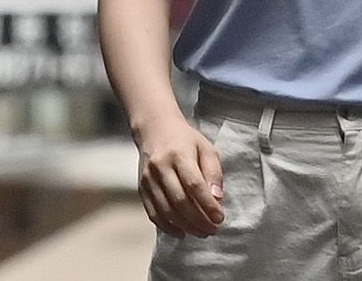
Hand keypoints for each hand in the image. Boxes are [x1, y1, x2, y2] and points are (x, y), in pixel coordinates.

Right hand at [134, 114, 227, 237]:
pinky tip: (181, 233)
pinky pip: (153, 213)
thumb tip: (217, 198)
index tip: (220, 218)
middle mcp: (161, 167)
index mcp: (179, 154)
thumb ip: (213, 172)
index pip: (194, 185)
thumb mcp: (206, 148)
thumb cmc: (184, 139)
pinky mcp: (142, 188)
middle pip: (179, 201)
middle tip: (213, 230)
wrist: (154, 129)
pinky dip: (167, 227)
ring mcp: (148, 179)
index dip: (208, 205)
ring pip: (166, 210)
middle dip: (198, 220)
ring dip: (185, 226)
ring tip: (201, 232)